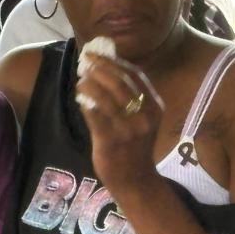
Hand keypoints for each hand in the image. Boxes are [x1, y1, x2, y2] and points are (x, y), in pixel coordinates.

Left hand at [75, 53, 164, 194]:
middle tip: (86, 60)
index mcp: (154, 107)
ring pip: (105, 96)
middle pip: (119, 82)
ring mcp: (128, 129)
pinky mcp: (111, 140)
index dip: (115, 61)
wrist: (136, 180)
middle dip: (100, 67)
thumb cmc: (135, 146)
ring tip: (81, 79)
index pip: (135, 75)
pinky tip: (79, 97)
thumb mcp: (143, 119)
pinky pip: (94, 114)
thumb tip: (107, 68)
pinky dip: (85, 102)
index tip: (100, 53)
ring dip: (89, 83)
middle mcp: (144, 116)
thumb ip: (131, 97)